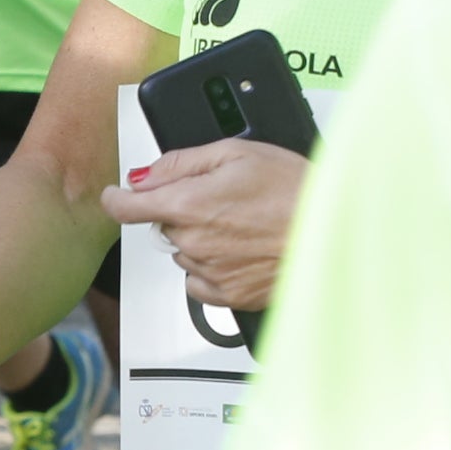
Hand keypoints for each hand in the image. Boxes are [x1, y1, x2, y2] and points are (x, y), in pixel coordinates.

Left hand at [102, 137, 306, 311]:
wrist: (334, 232)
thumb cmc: (294, 189)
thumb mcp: (236, 153)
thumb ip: (180, 163)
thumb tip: (142, 175)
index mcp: (188, 204)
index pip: (127, 208)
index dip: (117, 198)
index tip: (116, 195)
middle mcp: (192, 243)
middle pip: (164, 227)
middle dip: (183, 211)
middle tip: (224, 199)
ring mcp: (209, 272)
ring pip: (184, 252)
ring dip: (202, 238)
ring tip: (244, 224)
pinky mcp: (227, 296)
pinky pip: (200, 282)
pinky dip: (213, 267)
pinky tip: (242, 251)